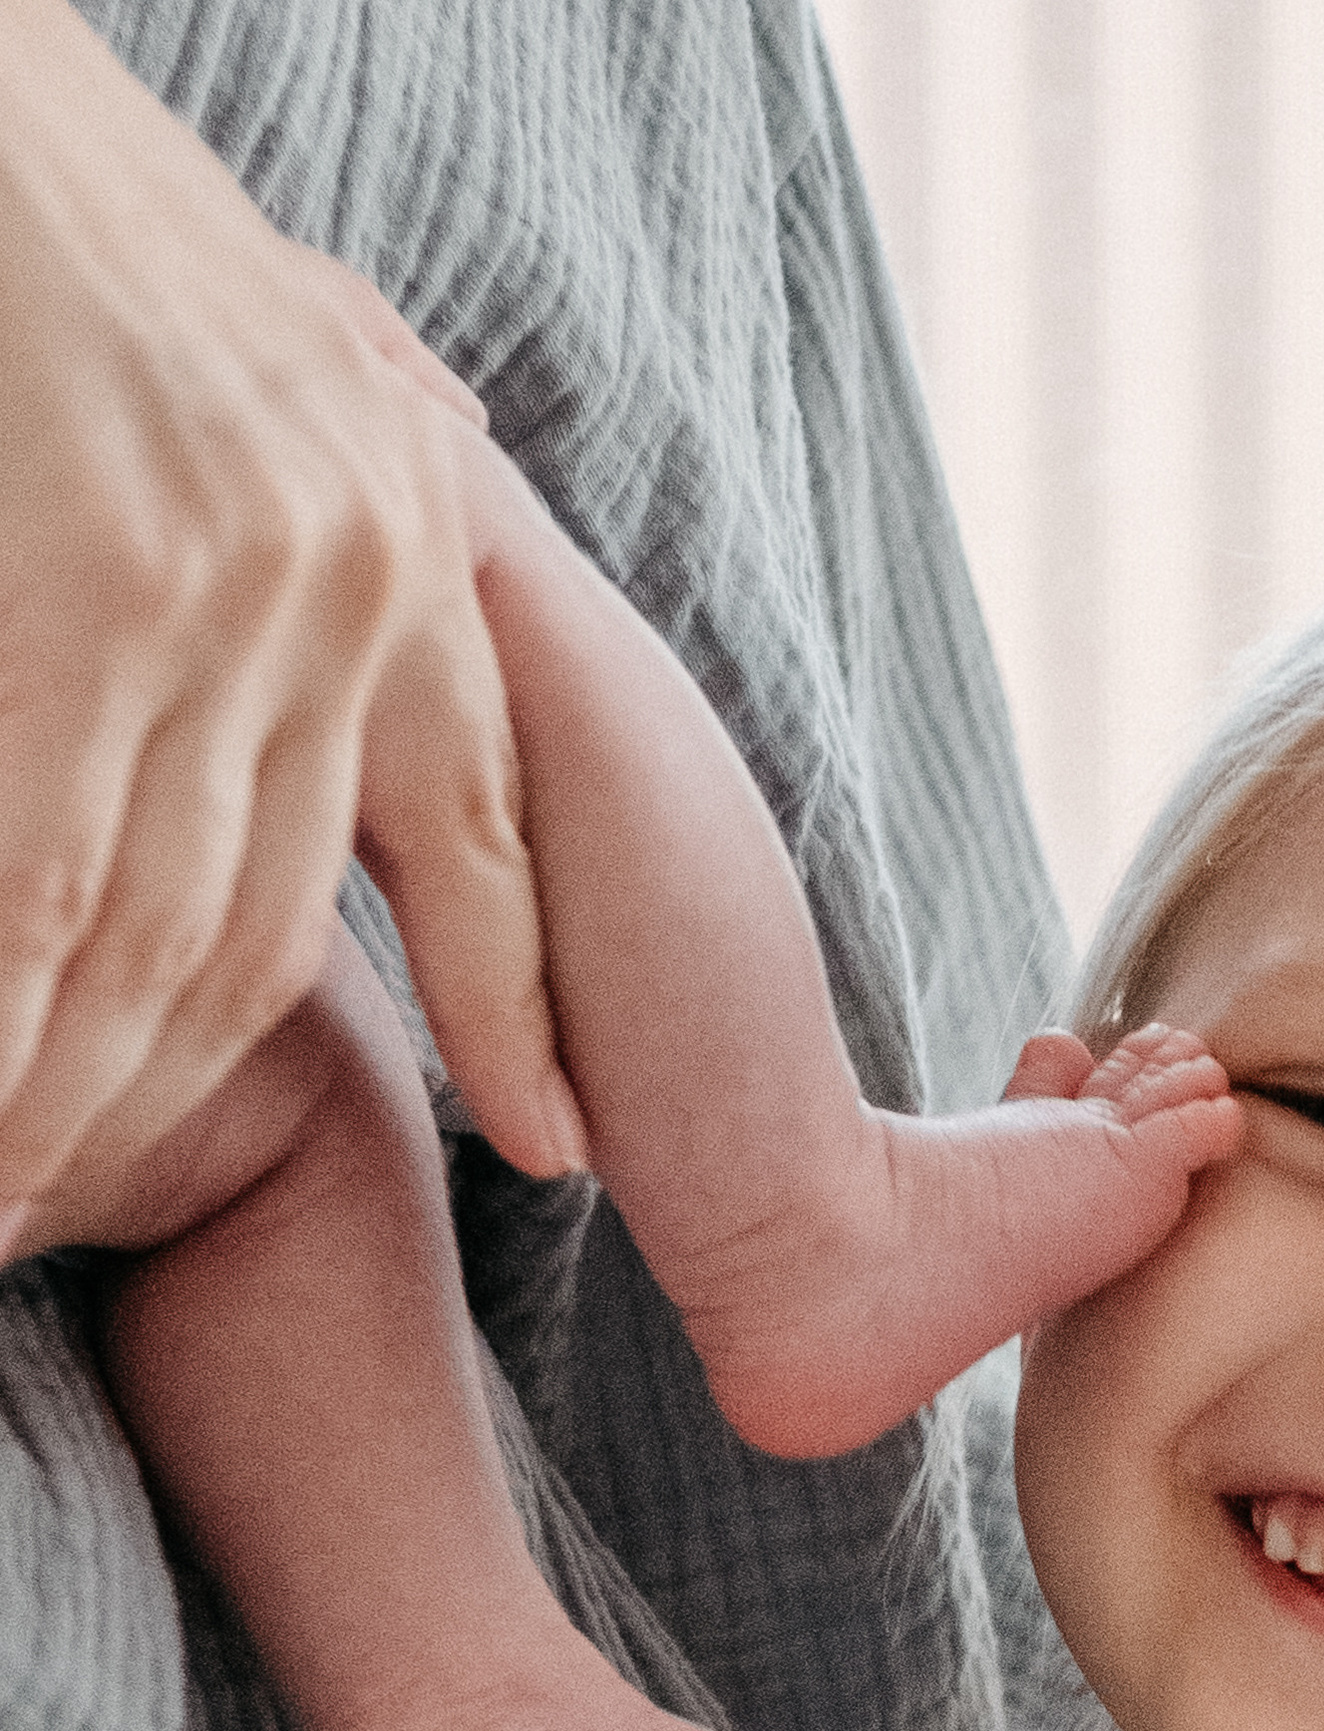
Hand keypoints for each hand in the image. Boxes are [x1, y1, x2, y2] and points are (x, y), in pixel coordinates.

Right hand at [0, 0, 585, 1240]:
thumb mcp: (246, 373)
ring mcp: (225, 584)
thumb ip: (296, 535)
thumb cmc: (41, 206)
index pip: (481, 820)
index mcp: (395, 526)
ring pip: (148, 931)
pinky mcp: (102, 582)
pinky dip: (5, 1026)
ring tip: (2, 1216)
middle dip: (150, 1096)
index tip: (560, 1146)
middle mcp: (343, 572)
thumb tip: (273, 606)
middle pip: (259, 922)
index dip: (511, 996)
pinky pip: (42, 880)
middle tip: (48, 1222)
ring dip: (60, 1099)